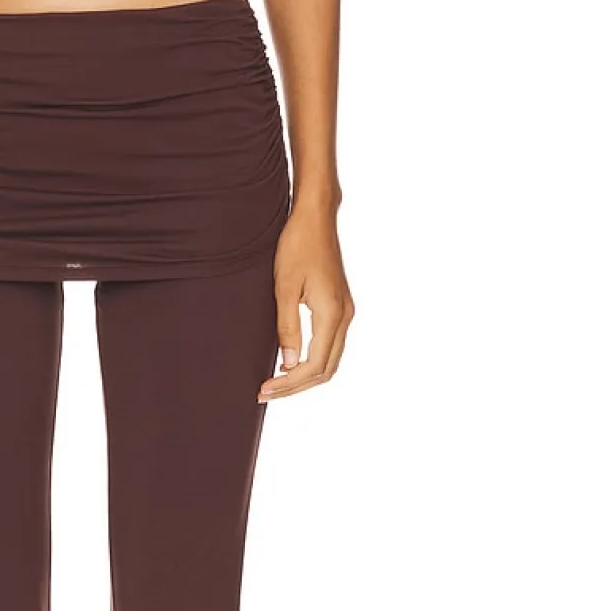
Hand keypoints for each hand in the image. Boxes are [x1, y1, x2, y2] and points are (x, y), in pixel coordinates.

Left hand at [258, 201, 353, 400]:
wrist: (316, 218)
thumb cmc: (297, 246)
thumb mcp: (284, 288)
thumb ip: (288, 327)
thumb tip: (289, 365)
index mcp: (332, 313)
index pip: (314, 365)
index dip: (289, 383)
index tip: (264, 388)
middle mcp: (344, 316)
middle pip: (326, 369)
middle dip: (296, 386)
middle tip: (266, 392)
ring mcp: (345, 311)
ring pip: (330, 359)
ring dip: (304, 375)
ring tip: (275, 382)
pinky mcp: (340, 306)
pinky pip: (330, 345)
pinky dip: (312, 360)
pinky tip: (289, 361)